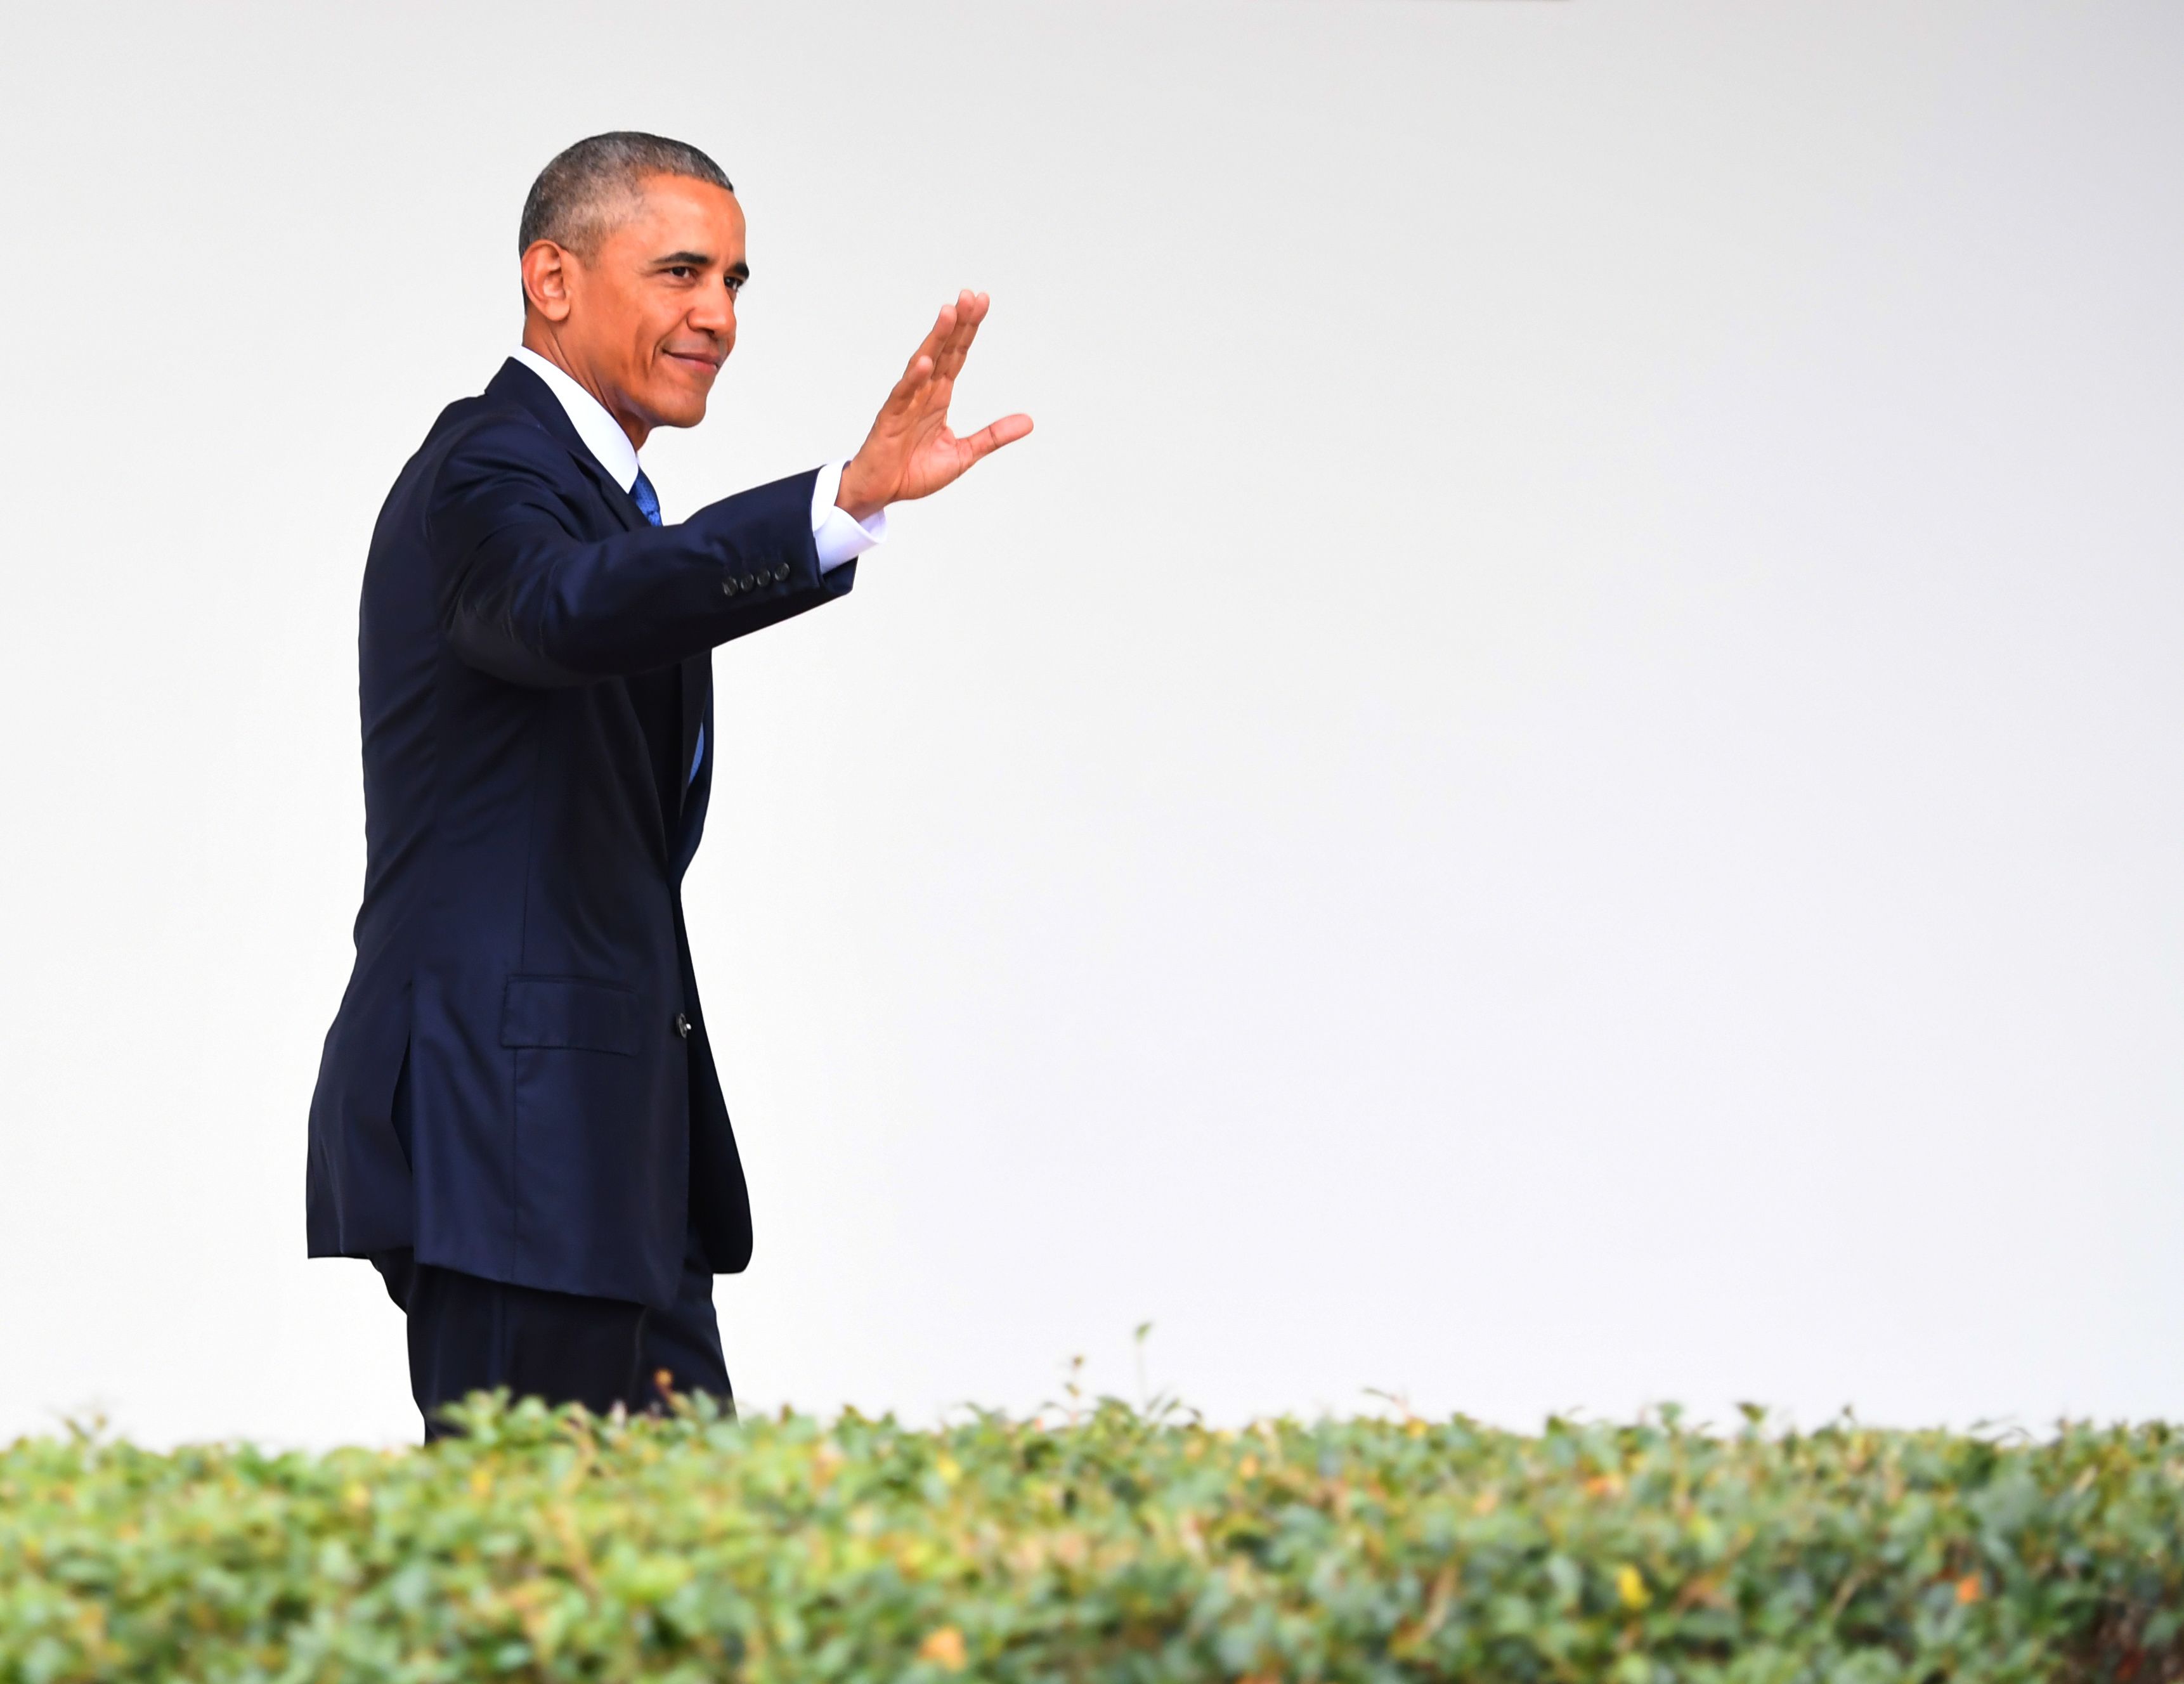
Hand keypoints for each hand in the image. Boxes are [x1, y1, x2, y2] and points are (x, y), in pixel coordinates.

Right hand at [836, 291, 1032, 521]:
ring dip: (935, 339)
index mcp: (939, 397)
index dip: (968, 330)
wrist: (881, 493)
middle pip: (942, 351)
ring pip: (922, 364)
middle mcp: (923, 393)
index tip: (980, 302)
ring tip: (949, 314)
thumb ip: (992, 436)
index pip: (957, 355)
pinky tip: (925, 362)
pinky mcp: (889, 420)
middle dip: (957, 324)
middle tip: (970, 296)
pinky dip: (913, 379)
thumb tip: (1028, 422)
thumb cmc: (914, 472)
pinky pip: (902, 395)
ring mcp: (905, 403)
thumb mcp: (963, 454)